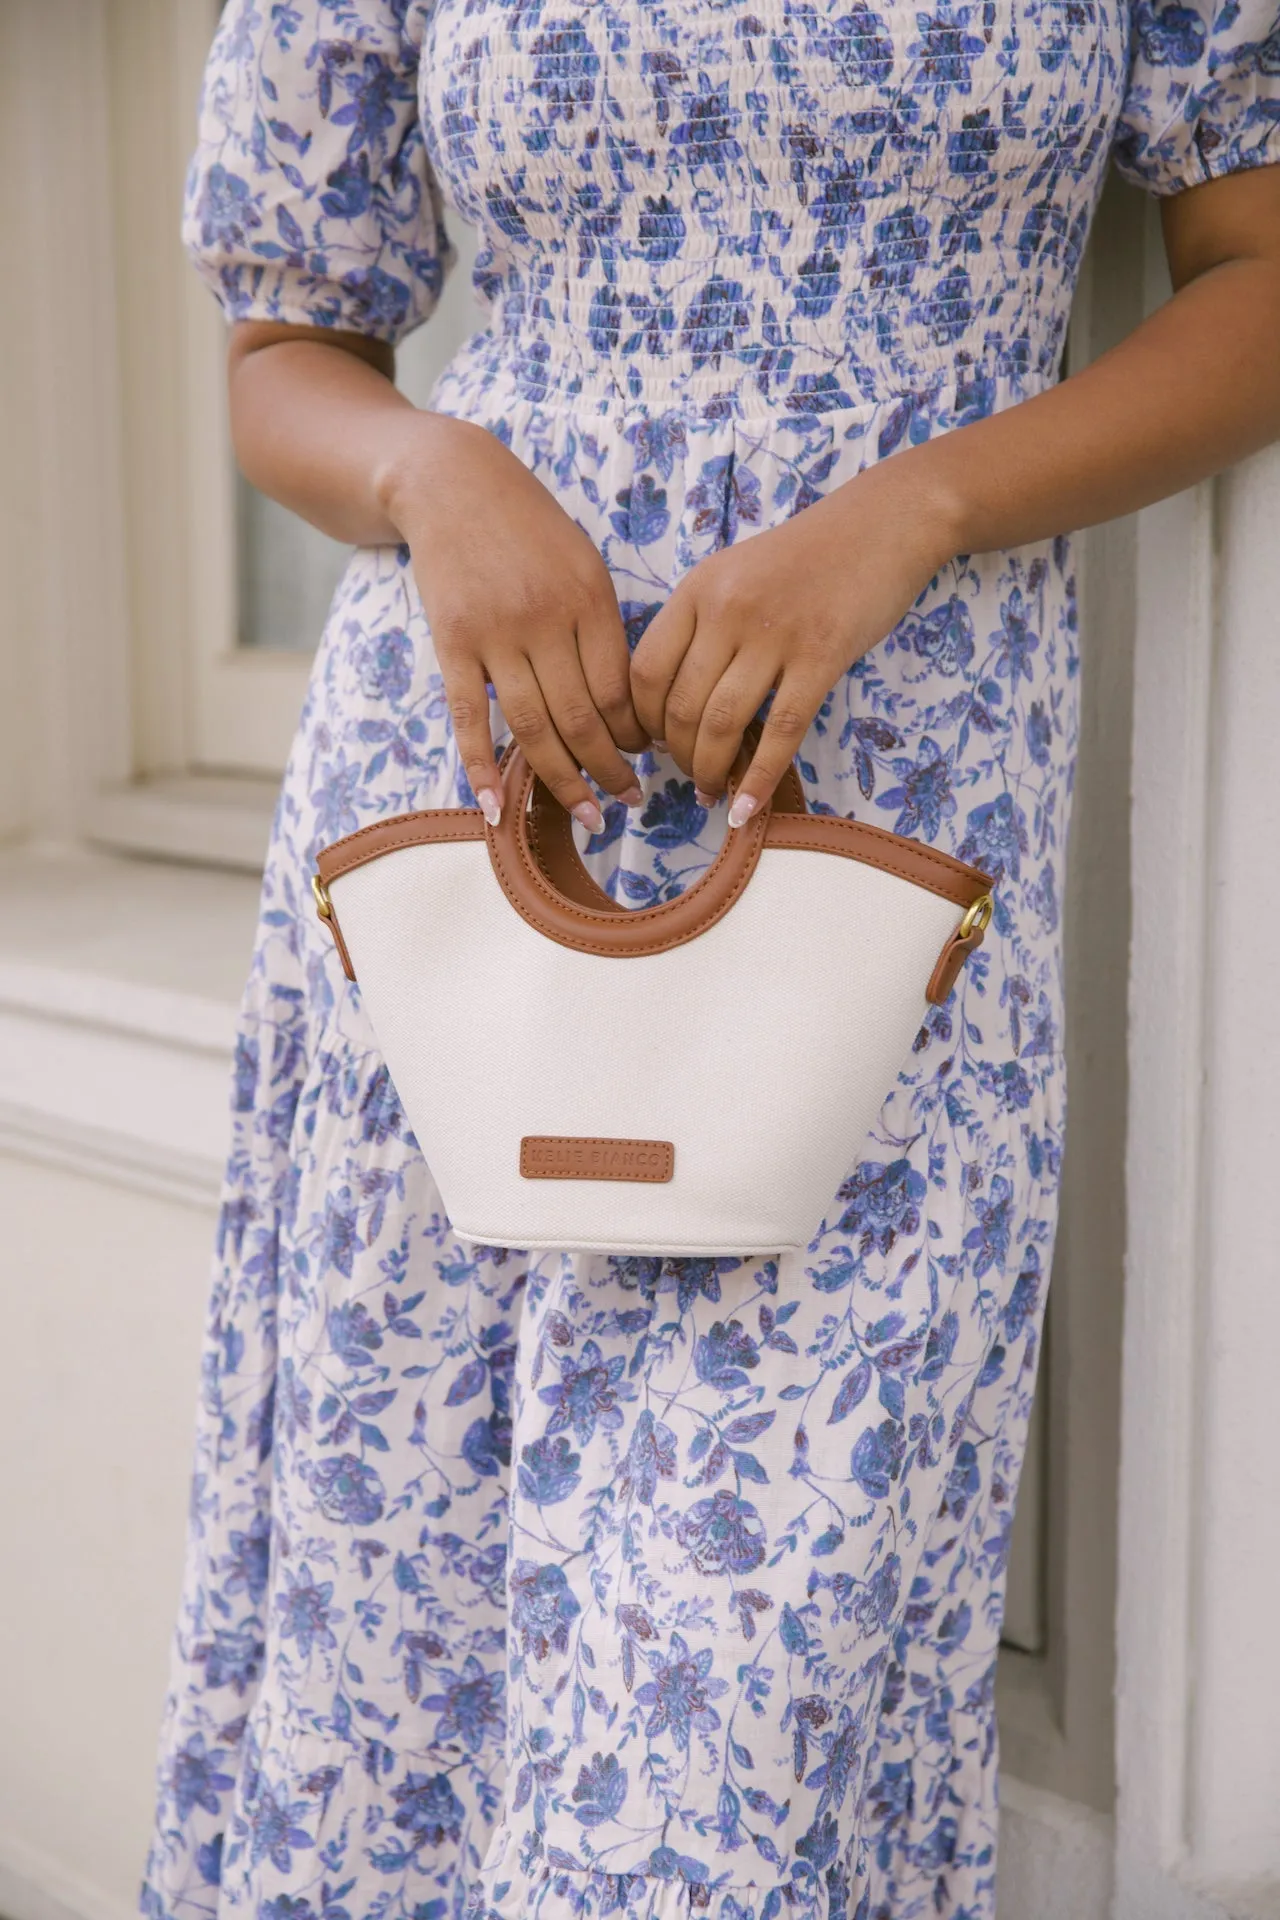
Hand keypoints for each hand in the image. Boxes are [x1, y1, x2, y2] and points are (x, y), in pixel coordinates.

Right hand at [387, 414, 647, 828]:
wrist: (452, 483)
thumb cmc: (529, 526)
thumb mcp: (583, 562)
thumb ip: (601, 627)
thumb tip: (625, 702)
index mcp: (589, 599)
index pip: (621, 688)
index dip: (636, 733)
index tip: (645, 755)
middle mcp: (545, 619)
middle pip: (583, 717)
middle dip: (610, 768)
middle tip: (628, 801)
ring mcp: (495, 634)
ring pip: (534, 727)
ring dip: (564, 781)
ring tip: (590, 816)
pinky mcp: (452, 642)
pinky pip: (470, 717)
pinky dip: (481, 767)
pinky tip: (496, 808)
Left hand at [629, 461, 956, 823]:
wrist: (881, 525)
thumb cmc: (805, 556)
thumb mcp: (734, 573)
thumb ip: (700, 625)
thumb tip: (670, 700)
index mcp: (697, 589)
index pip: (644, 673)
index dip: (640, 722)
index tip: (652, 744)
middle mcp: (727, 611)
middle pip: (679, 706)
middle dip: (677, 756)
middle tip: (688, 775)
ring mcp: (775, 635)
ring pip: (722, 724)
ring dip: (710, 771)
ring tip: (710, 791)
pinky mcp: (822, 657)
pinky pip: (781, 732)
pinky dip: (759, 779)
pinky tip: (746, 807)